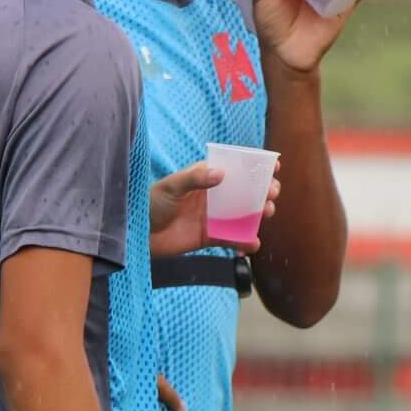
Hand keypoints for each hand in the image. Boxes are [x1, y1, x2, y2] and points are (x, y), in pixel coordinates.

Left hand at [148, 161, 280, 257]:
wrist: (136, 234)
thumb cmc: (150, 203)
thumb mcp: (171, 186)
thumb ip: (195, 178)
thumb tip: (221, 173)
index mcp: (205, 178)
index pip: (234, 169)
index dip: (255, 167)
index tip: (274, 167)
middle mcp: (213, 197)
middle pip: (245, 193)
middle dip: (262, 192)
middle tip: (271, 194)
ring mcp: (213, 218)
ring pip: (243, 216)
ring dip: (258, 215)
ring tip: (266, 213)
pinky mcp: (210, 237)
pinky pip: (232, 240)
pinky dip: (245, 243)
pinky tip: (252, 244)